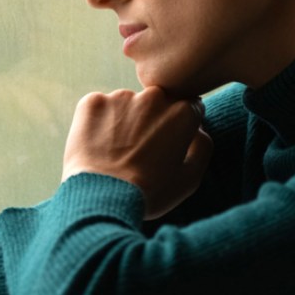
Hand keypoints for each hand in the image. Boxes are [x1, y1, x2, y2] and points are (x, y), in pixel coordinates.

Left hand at [61, 87, 212, 219]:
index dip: (177, 127)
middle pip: (156, 102)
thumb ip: (203, 146)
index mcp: (182, 111)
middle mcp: (153, 96)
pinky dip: (98, 122)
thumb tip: (197, 127)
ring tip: (116, 152)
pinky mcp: (92, 102)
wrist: (102, 197)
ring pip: (126, 104)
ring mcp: (121, 96)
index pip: (186, 107)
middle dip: (151, 120)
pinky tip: (98, 147)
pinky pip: (99, 107)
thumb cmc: (150, 193)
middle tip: (139, 151)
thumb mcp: (190, 178)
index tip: (165, 145)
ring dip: (124, 120)